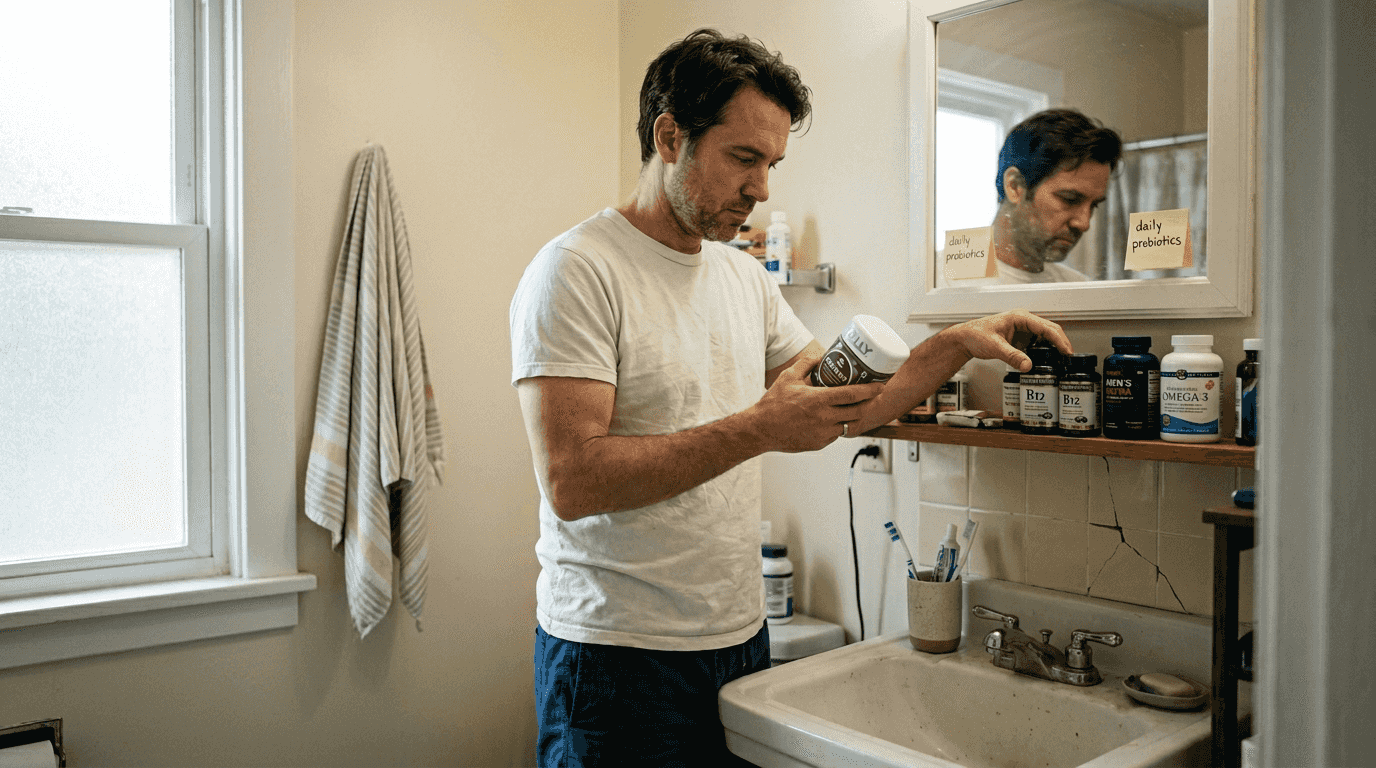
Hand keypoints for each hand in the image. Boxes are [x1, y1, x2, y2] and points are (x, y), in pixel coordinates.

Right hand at [749, 356, 883, 451]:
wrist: (760, 430)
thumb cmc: (773, 404)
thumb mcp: (788, 377)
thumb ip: (806, 363)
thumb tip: (821, 356)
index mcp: (818, 400)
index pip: (853, 394)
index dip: (870, 390)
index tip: (880, 386)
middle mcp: (824, 418)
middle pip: (857, 411)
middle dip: (868, 403)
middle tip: (873, 396)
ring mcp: (823, 433)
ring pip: (848, 424)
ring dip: (853, 416)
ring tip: (853, 407)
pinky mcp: (819, 444)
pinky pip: (835, 434)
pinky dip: (838, 426)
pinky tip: (833, 419)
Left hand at [948, 309, 1071, 371]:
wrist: (965, 339)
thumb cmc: (976, 335)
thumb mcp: (994, 347)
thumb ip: (1011, 356)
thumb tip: (1028, 365)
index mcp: (1020, 317)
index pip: (1046, 327)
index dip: (1059, 339)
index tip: (1067, 352)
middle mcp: (1024, 321)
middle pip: (1050, 330)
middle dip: (1061, 343)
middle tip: (1068, 359)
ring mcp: (1023, 329)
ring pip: (1046, 337)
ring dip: (1054, 347)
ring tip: (1062, 361)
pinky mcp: (1021, 338)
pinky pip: (1038, 343)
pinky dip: (1045, 351)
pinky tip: (1048, 360)